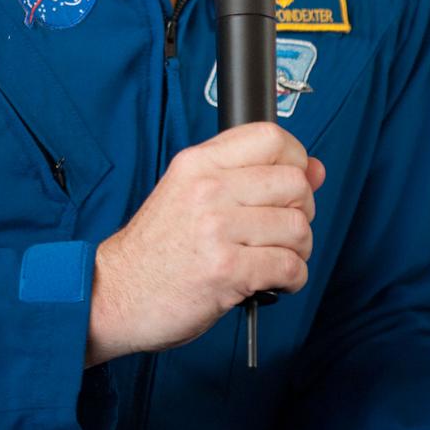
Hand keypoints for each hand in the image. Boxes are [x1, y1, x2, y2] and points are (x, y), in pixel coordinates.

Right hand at [85, 122, 324, 365]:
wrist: (115, 292)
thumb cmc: (155, 247)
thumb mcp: (191, 192)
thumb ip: (248, 176)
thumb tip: (314, 168)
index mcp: (198, 163)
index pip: (271, 137)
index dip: (296, 158)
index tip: (295, 179)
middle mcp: (208, 188)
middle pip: (293, 183)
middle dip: (303, 210)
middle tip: (284, 228)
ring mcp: (217, 229)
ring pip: (297, 227)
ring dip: (299, 249)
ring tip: (277, 257)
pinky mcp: (226, 271)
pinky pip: (289, 266)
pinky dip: (293, 278)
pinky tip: (275, 281)